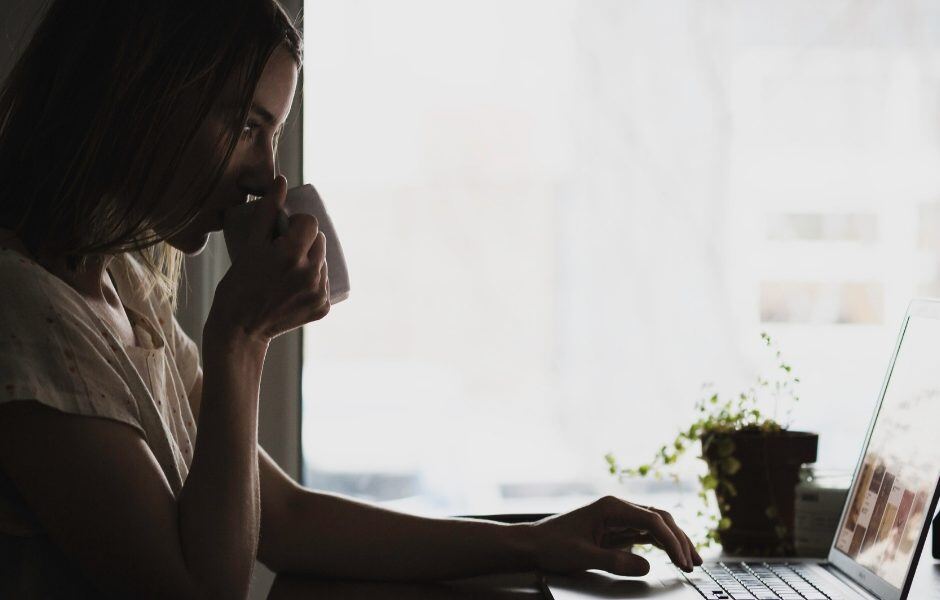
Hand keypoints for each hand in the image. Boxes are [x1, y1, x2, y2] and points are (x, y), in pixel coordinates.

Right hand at [208, 175, 329, 343]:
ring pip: (323, 262)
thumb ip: (266, 212)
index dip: (298, 223)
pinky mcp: (323, 308)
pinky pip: (324, 283)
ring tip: (288, 270)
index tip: (284, 232)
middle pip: (320, 241)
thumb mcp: (249, 246)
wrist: (240, 329)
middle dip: (305, 241)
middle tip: (283, 252)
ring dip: (310, 260)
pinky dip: (313, 281)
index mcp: (291, 255)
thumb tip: (282, 181)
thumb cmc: (238, 285)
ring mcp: (319, 293)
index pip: (311, 223)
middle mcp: (310, 274)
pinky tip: (295, 287)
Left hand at [527, 496, 701, 575]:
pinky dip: (661, 545)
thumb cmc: (552, 546)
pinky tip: (672, 555)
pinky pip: (645, 534)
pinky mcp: (616, 529)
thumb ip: (615, 561)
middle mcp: (617, 508)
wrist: (532, 544)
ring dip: (674, 541)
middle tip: (694, 563)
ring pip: (655, 526)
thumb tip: (646, 566)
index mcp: (611, 507)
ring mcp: (618, 518)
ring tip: (692, 560)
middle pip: (659, 519)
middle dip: (680, 539)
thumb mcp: (583, 556)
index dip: (671, 541)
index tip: (682, 561)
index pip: (652, 520)